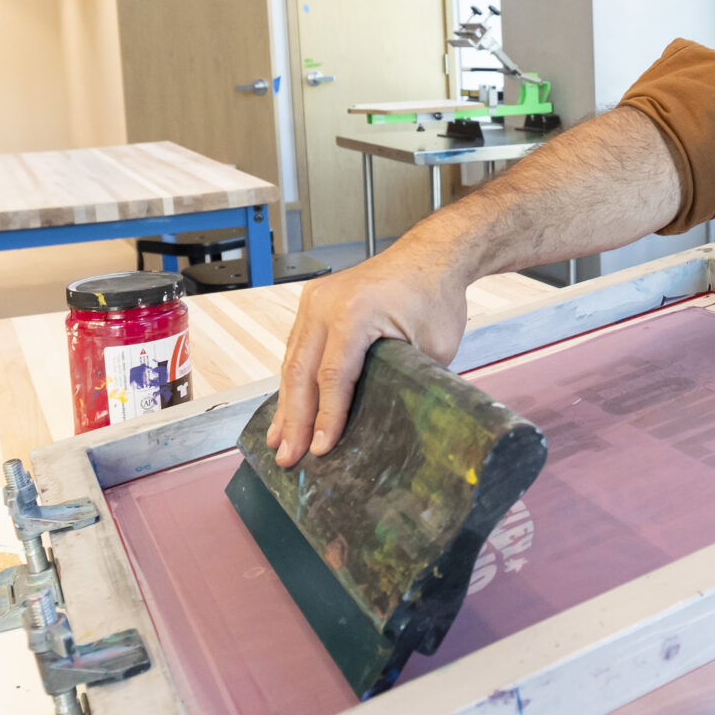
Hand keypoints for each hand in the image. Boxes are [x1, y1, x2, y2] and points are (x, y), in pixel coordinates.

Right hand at [265, 243, 472, 467]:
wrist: (429, 256)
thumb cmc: (435, 298)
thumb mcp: (434, 347)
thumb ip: (405, 381)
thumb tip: (385, 423)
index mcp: (355, 313)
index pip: (333, 377)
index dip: (326, 418)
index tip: (320, 450)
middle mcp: (326, 305)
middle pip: (302, 372)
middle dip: (295, 421)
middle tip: (288, 458)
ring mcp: (314, 301)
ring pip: (292, 362)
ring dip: (286, 405)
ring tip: (279, 441)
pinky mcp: (312, 303)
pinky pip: (297, 348)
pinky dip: (292, 382)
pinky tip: (286, 408)